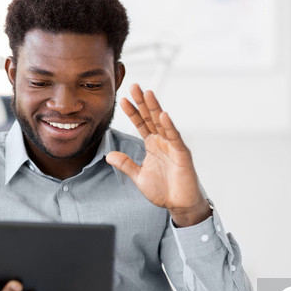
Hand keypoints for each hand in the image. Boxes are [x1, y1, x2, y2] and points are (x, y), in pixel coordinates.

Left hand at [106, 84, 210, 227]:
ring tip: (148, 93)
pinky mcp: (182, 154)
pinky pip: (174, 138)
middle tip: (134, 86)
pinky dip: (169, 126)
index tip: (122, 100)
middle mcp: (162, 142)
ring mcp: (172, 146)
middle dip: (142, 102)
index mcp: (152, 145)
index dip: (132, 112)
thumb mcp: (138, 176)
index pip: (140, 124)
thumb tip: (108, 155)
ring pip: (162, 123)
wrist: (179, 204)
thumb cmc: (163, 190)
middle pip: (151, 118)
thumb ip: (125, 164)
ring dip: (155, 108)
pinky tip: (162, 115)